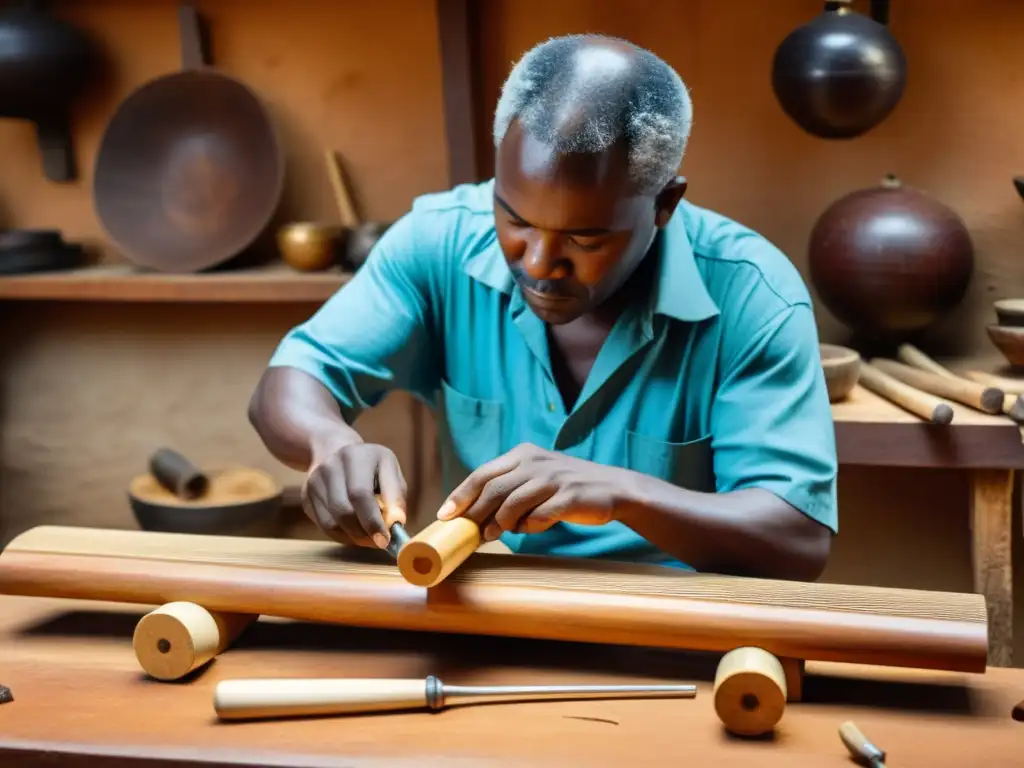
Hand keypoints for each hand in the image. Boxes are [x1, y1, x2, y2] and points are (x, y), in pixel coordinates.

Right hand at [302, 442, 406, 547]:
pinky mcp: (305, 496)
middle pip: (343, 511)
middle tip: (378, 542)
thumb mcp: (389, 470)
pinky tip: (355, 531)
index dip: (372, 520)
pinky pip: (323, 526)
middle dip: (363, 533)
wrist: (334, 450)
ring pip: (331, 523)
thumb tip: (396, 524)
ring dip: (353, 537)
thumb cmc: (370, 466)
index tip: (385, 540)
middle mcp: (329, 466)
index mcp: (354, 456)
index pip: (360, 494)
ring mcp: (313, 482)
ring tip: (369, 537)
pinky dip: (342, 535)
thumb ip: (396, 496)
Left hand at [437, 443, 637, 540]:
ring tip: (492, 535)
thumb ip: (510, 489)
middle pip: (493, 488)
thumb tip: (475, 516)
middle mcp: (535, 461)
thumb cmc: (569, 487)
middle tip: (464, 530)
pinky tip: (530, 528)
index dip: (461, 494)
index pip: (483, 473)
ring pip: (512, 503)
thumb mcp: (537, 477)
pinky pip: (539, 516)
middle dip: (473, 512)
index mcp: (523, 454)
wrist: (615, 488)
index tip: (444, 514)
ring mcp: (553, 478)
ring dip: (498, 523)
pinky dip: (529, 526)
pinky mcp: (568, 496)